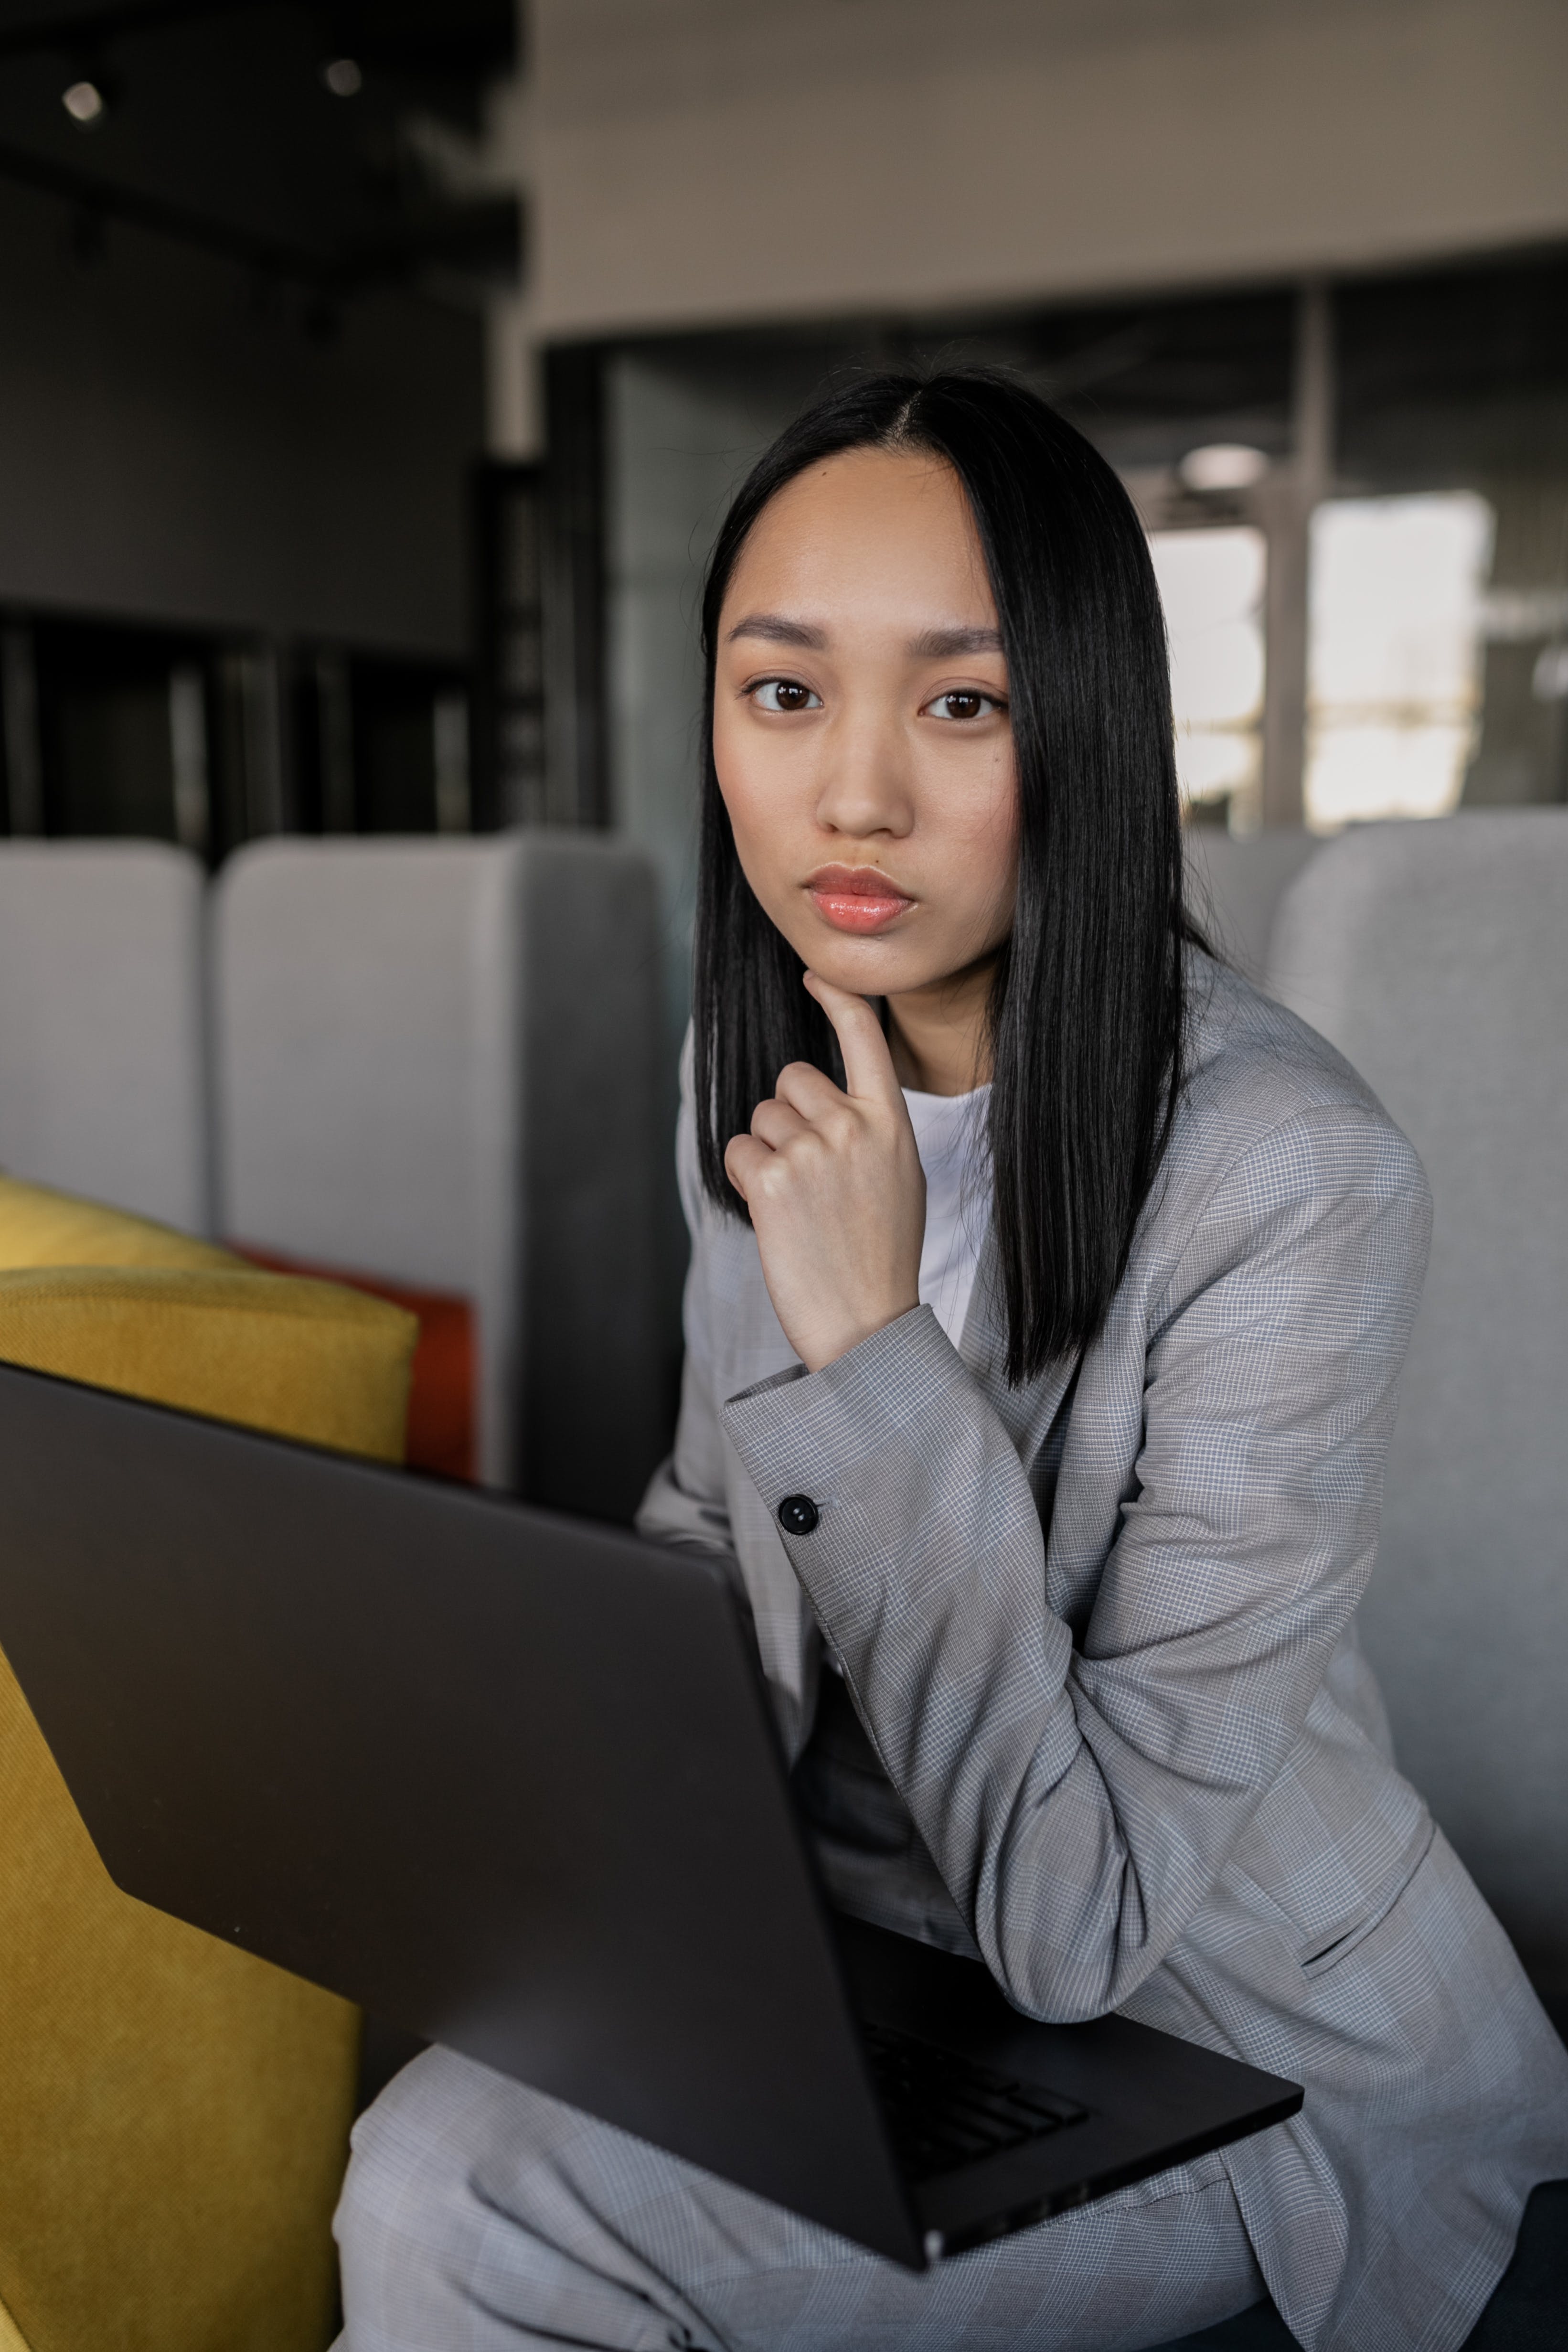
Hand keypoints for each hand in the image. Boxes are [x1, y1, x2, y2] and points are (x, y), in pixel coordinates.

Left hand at [724, 973, 924, 1372]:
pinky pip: (738, 1150)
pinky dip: (745, 1178)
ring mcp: (811, 1150)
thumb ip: (869, 1129)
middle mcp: (853, 1126)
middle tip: (809, 1176)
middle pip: (791, 1080)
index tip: (815, 977)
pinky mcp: (770, 1179)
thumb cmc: (881, 1256)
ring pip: (761, 1117)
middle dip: (787, 1118)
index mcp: (891, 1123)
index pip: (864, 1037)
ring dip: (766, 1153)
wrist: (868, 1324)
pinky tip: (776, 1215)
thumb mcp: (899, 1178)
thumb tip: (827, 1100)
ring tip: (798, 1205)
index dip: (837, 999)